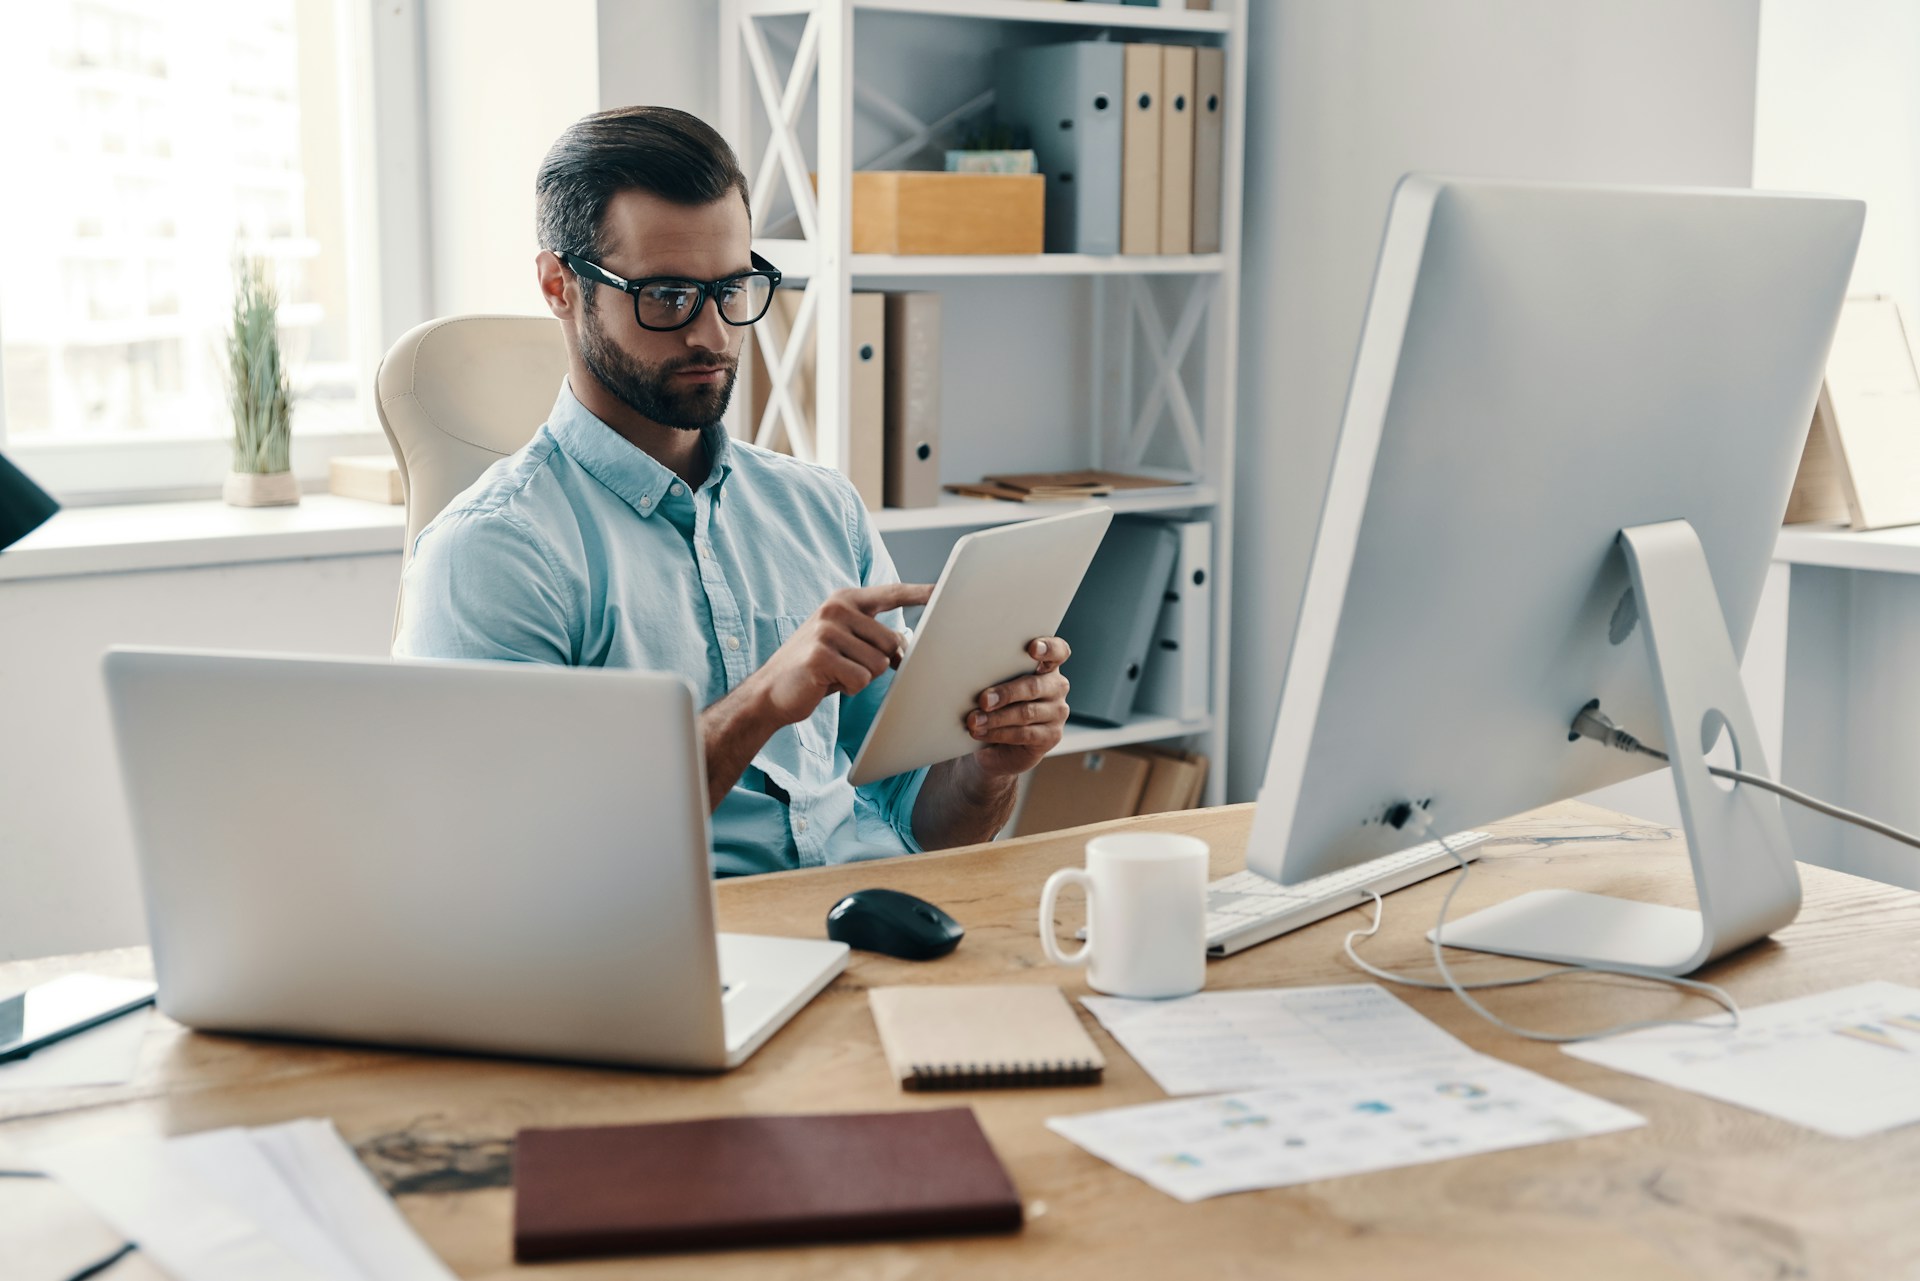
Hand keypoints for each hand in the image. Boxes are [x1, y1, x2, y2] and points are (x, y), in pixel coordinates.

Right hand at [744, 583, 932, 725]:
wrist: (771, 691)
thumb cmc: (815, 668)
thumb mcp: (845, 642)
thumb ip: (873, 635)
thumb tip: (908, 643)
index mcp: (844, 600)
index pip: (891, 593)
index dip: (919, 593)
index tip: (944, 589)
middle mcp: (836, 609)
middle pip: (892, 641)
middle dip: (879, 663)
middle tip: (848, 667)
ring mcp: (827, 630)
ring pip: (879, 664)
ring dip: (862, 677)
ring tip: (835, 674)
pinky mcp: (821, 655)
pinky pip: (861, 679)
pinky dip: (849, 689)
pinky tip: (828, 683)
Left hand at [963, 637, 1071, 777]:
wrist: (1006, 741)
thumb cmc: (1001, 702)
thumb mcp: (1000, 683)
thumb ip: (996, 674)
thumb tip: (970, 675)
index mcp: (1047, 665)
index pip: (1058, 651)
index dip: (1048, 648)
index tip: (1032, 648)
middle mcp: (1056, 687)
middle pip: (1033, 686)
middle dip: (1005, 693)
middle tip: (983, 700)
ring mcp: (1057, 712)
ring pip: (1026, 713)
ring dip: (996, 718)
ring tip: (974, 722)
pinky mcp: (1052, 736)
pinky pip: (1024, 735)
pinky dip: (999, 735)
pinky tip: (981, 734)